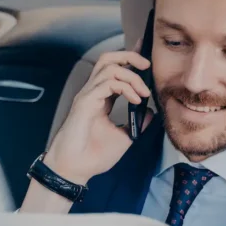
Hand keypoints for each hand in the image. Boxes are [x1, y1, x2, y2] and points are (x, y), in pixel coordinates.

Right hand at [44, 49, 153, 184]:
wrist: (75, 169)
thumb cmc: (93, 156)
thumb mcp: (124, 137)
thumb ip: (136, 123)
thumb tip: (150, 113)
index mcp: (101, 98)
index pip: (115, 70)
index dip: (131, 61)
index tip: (148, 61)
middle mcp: (93, 92)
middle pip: (108, 59)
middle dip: (130, 56)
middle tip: (148, 65)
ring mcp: (88, 95)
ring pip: (108, 66)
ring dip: (131, 75)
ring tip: (143, 93)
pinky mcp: (85, 102)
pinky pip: (107, 83)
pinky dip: (125, 88)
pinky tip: (135, 101)